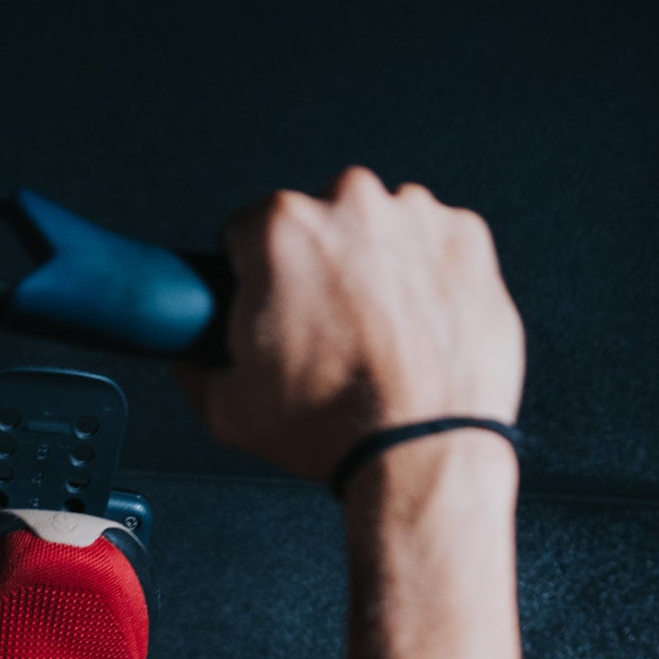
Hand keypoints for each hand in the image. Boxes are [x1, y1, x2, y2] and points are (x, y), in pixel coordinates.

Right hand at [176, 168, 522, 485]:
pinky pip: (433, 245)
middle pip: (317, 223)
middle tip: (323, 334)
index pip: (246, 232)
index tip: (268, 308)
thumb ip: (195, 369)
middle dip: (316, 269)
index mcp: (283, 229)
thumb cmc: (336, 428)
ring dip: (372, 269)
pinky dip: (424, 277)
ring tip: (373, 337)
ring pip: (378, 230)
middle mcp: (350, 203)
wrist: (421, 454)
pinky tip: (414, 329)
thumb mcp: (229, 412)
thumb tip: (191, 357)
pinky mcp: (466, 238)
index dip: (251, 277)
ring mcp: (415, 216)